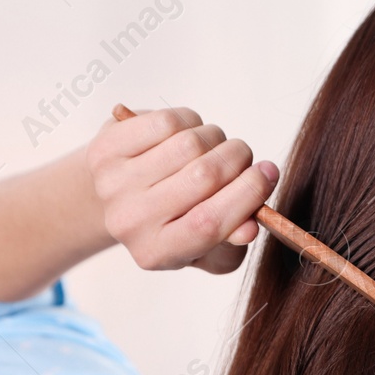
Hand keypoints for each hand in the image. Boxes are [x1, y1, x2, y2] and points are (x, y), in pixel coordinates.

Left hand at [86, 106, 279, 274]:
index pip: (209, 224)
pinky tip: (186, 134)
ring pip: (189, 144)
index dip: (247, 194)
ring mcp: (114, 183)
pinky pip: (167, 122)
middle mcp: (131, 221)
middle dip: (237, 159)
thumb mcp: (206, 245)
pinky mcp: (106, 148)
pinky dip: (190, 121)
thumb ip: (231, 241)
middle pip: (204, 177)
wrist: (116, 198)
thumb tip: (250, 227)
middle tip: (243, 158)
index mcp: (158, 252)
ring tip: (212, 148)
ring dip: (215, 138)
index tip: (269, 173)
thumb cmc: (173, 220)